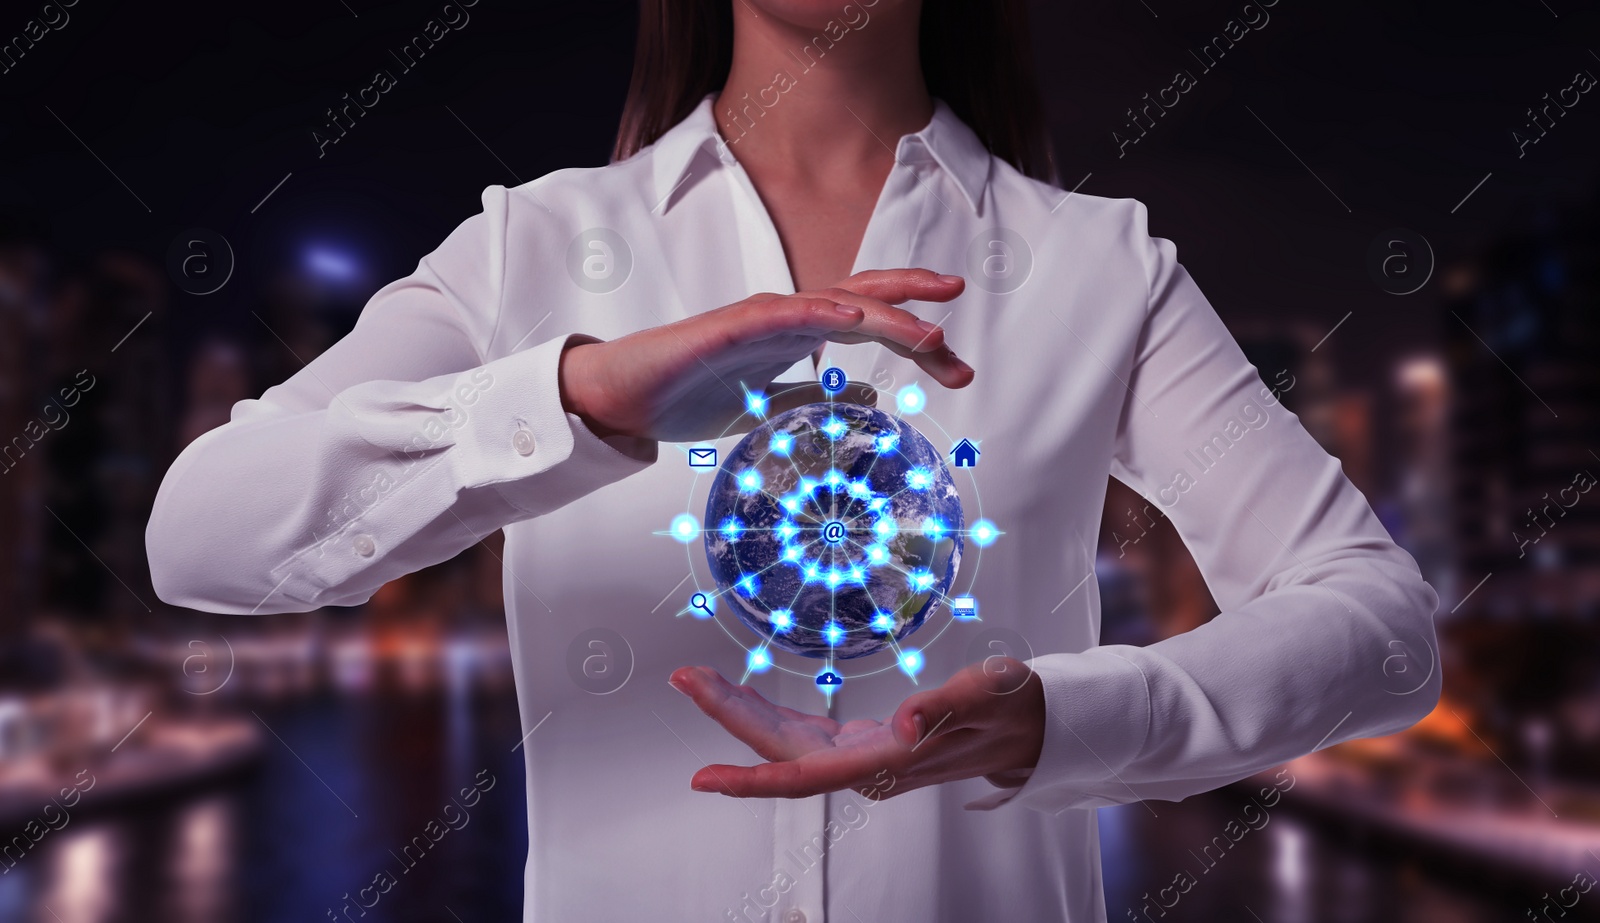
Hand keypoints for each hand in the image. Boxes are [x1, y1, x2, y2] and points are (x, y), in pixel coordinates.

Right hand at [558, 269, 971, 442]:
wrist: (622, 398)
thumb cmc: (688, 395)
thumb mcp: (770, 407)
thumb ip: (815, 399)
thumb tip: (868, 400)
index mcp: (799, 335)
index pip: (868, 324)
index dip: (914, 336)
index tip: (956, 363)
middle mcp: (787, 317)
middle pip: (863, 298)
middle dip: (913, 302)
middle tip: (957, 308)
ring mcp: (760, 318)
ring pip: (833, 303)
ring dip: (884, 314)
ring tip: (927, 332)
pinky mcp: (728, 326)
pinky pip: (781, 314)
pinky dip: (818, 311)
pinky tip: (850, 316)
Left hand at [667, 657, 1044, 799]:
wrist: (1033, 729)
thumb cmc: (1012, 710)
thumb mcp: (988, 695)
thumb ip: (944, 707)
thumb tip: (902, 720)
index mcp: (890, 762)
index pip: (807, 776)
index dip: (751, 779)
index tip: (704, 777)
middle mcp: (868, 767)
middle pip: (783, 753)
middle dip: (731, 718)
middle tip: (686, 679)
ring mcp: (864, 757)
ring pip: (789, 743)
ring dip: (743, 715)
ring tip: (701, 681)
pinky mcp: (865, 744)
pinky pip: (805, 735)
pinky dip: (771, 714)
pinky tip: (748, 698)